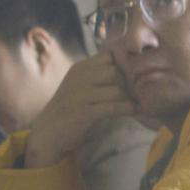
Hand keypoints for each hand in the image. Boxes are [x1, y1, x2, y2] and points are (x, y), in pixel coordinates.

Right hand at [25, 52, 137, 168]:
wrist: (48, 133)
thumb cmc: (71, 109)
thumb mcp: (83, 86)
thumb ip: (100, 75)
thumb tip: (131, 68)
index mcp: (80, 68)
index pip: (109, 56)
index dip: (125, 64)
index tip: (138, 73)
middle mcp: (79, 77)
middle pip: (115, 71)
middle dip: (130, 81)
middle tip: (142, 90)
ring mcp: (80, 94)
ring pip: (116, 89)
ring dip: (131, 97)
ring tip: (141, 101)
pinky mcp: (83, 112)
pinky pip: (111, 107)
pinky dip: (126, 109)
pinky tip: (136, 110)